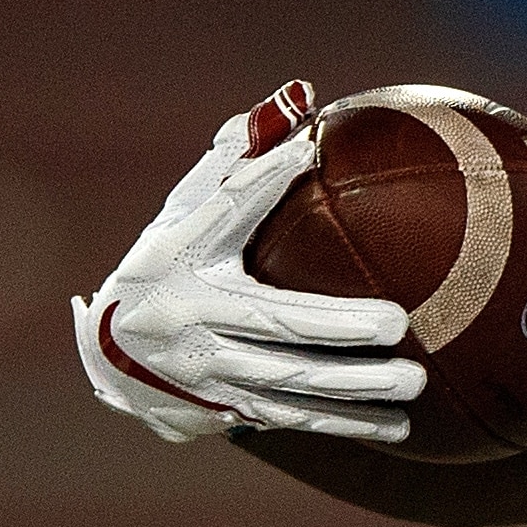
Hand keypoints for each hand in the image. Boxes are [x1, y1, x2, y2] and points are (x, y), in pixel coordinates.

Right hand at [72, 81, 423, 443]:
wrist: (112, 353)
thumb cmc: (170, 257)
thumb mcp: (187, 206)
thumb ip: (240, 156)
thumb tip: (301, 96)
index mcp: (177, 259)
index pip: (220, 212)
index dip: (258, 182)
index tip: (307, 154)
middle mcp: (186, 320)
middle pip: (269, 324)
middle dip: (334, 327)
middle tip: (397, 326)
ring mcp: (204, 374)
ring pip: (286, 385)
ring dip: (353, 390)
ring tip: (415, 386)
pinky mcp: (223, 410)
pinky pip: (290, 420)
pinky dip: (343, 424)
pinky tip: (396, 429)